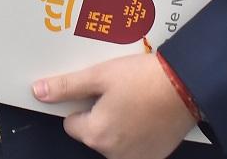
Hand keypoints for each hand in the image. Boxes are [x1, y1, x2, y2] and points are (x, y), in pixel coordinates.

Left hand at [32, 54, 198, 158]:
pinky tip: (147, 114)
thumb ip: (67, 87)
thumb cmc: (144, 79)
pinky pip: (134, 147)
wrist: (186, 84)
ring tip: (135, 101)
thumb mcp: (99, 76)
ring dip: (119, 125)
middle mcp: (113, 153)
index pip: (72, 123)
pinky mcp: (154, 156)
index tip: (99, 91)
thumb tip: (40, 92)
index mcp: (96, 134)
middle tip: (119, 93)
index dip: (83, 104)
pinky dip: (137, 134)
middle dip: (101, 115)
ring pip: (114, 140)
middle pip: (93, 133)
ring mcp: (135, 158)